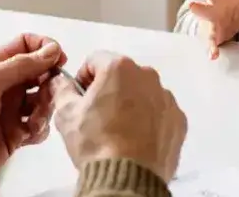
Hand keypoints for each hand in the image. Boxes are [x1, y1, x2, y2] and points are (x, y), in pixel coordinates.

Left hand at [0, 34, 66, 184]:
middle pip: (40, 73)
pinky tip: (30, 133)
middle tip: (49, 91)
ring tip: (34, 118)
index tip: (59, 58)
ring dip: (46, 107)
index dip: (45, 49)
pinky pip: (40, 126)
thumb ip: (20, 65)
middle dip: (50, 81)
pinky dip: (41, 128)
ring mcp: (12, 110)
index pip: (27, 46)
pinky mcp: (17, 134)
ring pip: (44, 100)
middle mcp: (6, 86)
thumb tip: (50, 50)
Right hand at [52, 52, 186, 183]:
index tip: (80, 97)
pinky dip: (149, 121)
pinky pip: (159, 112)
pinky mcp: (178, 120)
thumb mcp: (66, 114)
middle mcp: (147, 77)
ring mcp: (166, 98)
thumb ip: (61, 89)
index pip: (95, 60)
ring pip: (143, 93)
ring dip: (131, 104)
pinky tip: (136, 139)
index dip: (83, 77)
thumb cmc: (97, 143)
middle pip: (122, 75)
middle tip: (98, 116)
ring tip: (118, 131)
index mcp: (119, 68)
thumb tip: (60, 81)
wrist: (127, 180)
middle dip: (109, 90)